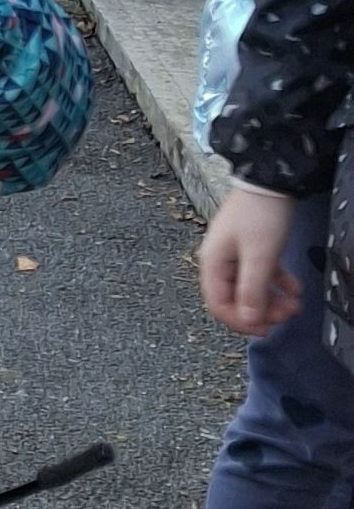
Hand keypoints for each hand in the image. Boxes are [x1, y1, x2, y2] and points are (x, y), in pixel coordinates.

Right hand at [199, 179, 307, 335]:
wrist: (271, 178)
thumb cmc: (261, 214)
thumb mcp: (259, 256)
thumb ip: (251, 290)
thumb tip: (247, 321)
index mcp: (213, 263)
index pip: (218, 304)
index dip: (240, 321)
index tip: (264, 329)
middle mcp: (220, 261)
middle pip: (235, 298)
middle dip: (261, 311)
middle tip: (286, 316)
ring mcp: (236, 254)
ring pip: (251, 288)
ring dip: (272, 300)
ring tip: (295, 305)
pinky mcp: (252, 247)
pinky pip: (262, 274)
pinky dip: (277, 284)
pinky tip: (294, 289)